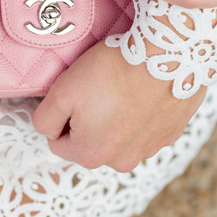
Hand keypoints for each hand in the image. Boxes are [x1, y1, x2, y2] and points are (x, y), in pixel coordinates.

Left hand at [31, 39, 208, 172]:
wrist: (167, 54)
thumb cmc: (111, 71)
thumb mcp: (61, 92)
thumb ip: (44, 120)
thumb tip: (48, 131)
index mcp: (91, 155)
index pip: (59, 142)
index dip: (61, 116)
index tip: (74, 94)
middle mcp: (122, 161)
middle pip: (92, 142)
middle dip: (90, 120)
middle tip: (98, 89)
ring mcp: (150, 149)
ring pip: (120, 137)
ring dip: (118, 119)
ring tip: (123, 88)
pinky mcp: (171, 133)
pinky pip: (147, 128)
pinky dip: (142, 114)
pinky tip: (143, 91)